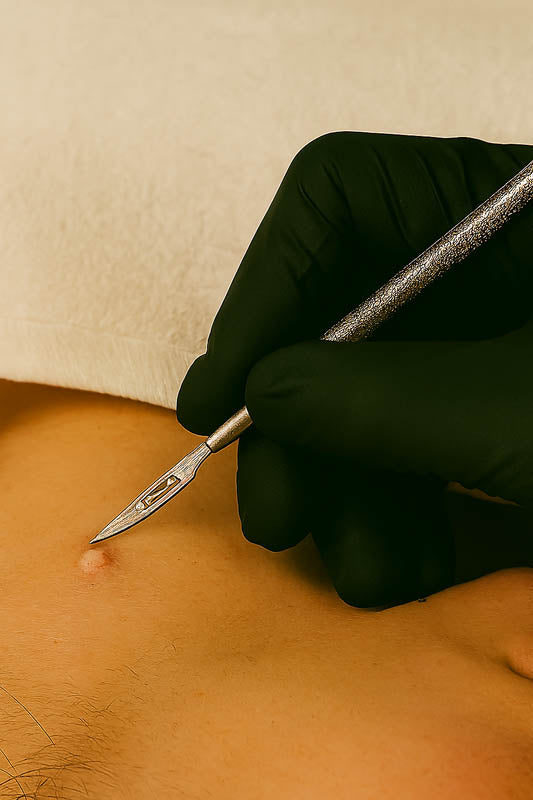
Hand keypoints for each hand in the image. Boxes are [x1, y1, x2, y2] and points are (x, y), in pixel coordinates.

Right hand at [176, 131, 532, 608]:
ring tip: (363, 572)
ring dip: (352, 492)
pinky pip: (412, 437)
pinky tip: (404, 567)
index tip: (224, 391)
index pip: (338, 195)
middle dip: (301, 426)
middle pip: (338, 313)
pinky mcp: (488, 402)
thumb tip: (262, 392)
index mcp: (494, 208)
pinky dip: (397, 505)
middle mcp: (478, 259)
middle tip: (276, 515)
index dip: (263, 288)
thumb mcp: (518, 412)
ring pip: (369, 393)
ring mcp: (481, 334)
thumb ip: (387, 399)